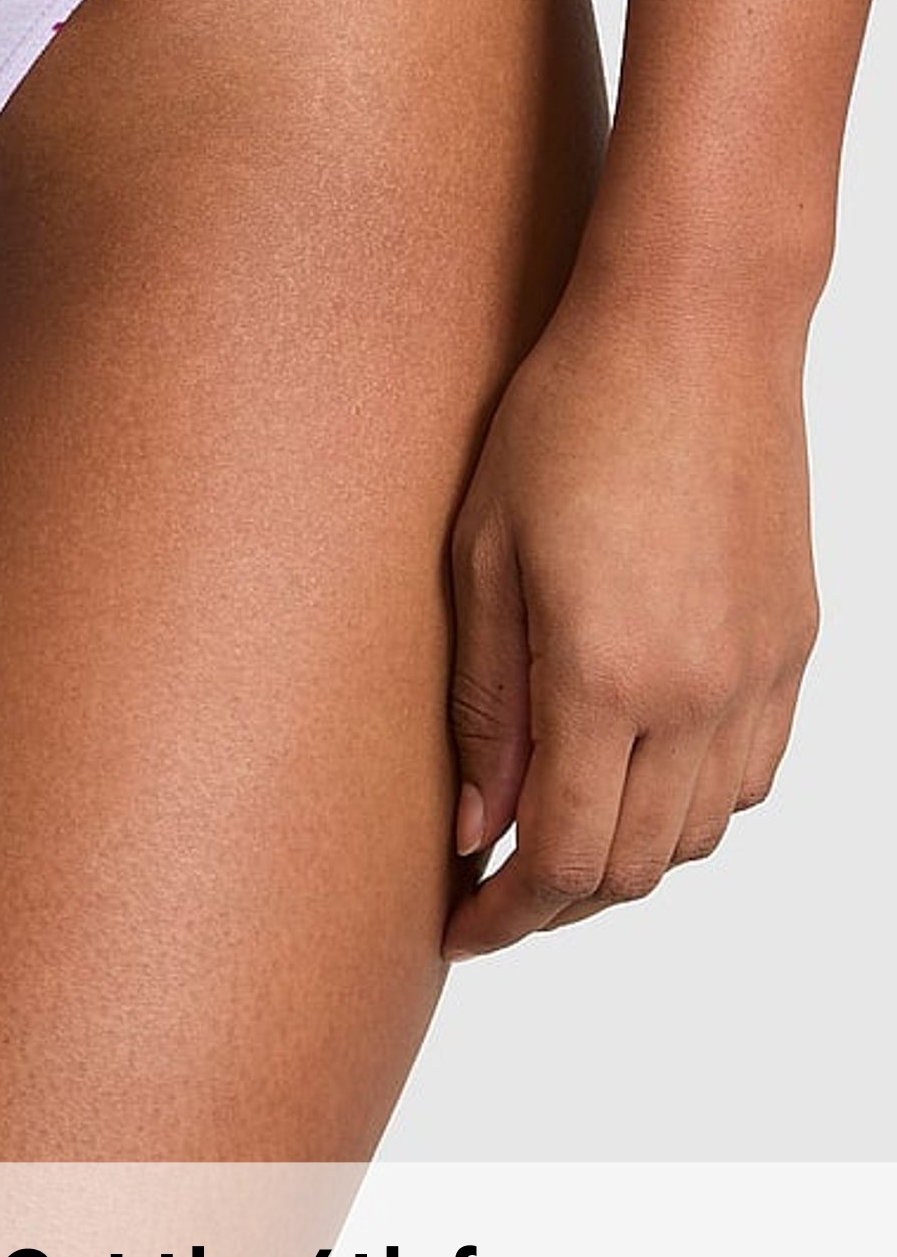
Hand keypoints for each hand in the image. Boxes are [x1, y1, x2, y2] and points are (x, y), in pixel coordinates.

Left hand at [442, 269, 817, 958]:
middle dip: (559, 900)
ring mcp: (760, 672)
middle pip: (637, 866)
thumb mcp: (482, 553)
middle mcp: (699, 694)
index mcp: (606, 676)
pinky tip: (638, 770)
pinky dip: (694, 803)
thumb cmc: (567, 415)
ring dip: (629, 854)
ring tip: (557, 828)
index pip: (564, 859)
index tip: (461, 928)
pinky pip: (754, 772)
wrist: (695, 328)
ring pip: (703, 832)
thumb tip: (477, 828)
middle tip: (494, 889)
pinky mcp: (795, 642)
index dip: (507, 916)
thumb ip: (483, 704)